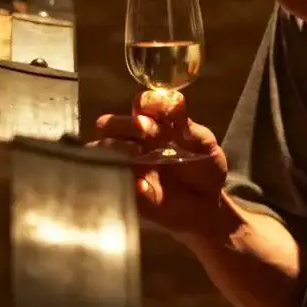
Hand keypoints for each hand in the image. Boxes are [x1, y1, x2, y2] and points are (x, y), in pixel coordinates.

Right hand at [90, 89, 233, 238]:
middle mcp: (133, 141)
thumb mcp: (204, 144)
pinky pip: (111, 183)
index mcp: (153, 124)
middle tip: (144, 130)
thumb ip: (189, 126)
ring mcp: (126, 165)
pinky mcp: (126, 190)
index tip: (164, 110)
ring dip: (116, 146)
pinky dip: (125, 180)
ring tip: (138, 153)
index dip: (147, 102)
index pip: (139, 104)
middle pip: (109, 124)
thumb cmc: (203, 167)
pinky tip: (141, 184)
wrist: (207, 204)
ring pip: (100, 150)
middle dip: (125, 124)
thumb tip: (175, 103)